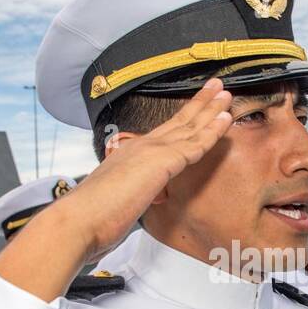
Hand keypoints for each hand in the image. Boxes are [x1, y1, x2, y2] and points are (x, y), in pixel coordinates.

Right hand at [0, 79, 233, 300]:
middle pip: (178, 121)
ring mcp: (152, 151)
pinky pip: (195, 144)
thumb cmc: (93, 218)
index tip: (197, 107)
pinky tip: (225, 119)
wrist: (80, 221)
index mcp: (130, 154)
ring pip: (190, 126)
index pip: (164, 133)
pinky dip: (213, 130)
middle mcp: (141, 147)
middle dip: (200, 103)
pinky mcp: (162, 162)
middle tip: (218, 87)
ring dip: (211, 109)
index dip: (184, 119)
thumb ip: (128, 196)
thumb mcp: (115, 201)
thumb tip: (127, 204)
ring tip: (227, 94)